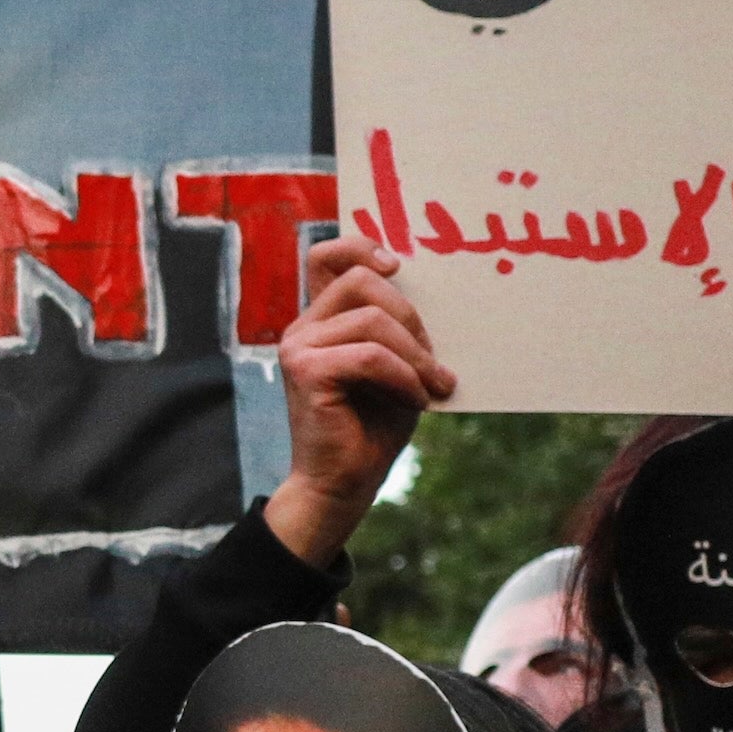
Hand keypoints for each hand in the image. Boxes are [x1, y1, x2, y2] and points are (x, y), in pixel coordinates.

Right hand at [260, 234, 453, 569]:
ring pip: (373, 320)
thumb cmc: (373, 428)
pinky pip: (370, 356)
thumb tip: (434, 294)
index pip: (325, 256)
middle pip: (361, 280)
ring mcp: (298, 348)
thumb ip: (397, 330)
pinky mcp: (306, 373)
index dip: (360, 246)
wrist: (344, 485)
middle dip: (410, 317)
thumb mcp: (395, 368)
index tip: (397, 266)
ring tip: (432, 388)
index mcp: (320, 321)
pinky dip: (404, 378)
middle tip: (433, 362)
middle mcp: (302, 328)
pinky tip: (417, 401)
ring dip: (415, 356)